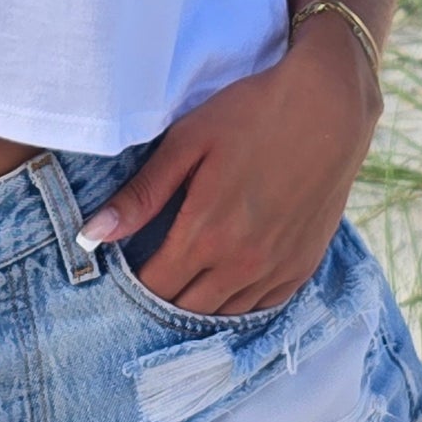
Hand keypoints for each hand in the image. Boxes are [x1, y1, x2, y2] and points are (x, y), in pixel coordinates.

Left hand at [77, 22, 382, 316]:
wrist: (329, 106)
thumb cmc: (252, 112)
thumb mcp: (188, 140)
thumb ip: (142, 193)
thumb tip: (92, 235)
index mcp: (205, 233)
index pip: (154, 287)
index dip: (132, 282)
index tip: (123, 264)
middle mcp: (240, 264)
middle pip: (186, 309)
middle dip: (162, 295)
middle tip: (152, 268)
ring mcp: (275, 270)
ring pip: (223, 315)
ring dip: (199, 303)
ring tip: (185, 275)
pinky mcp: (302, 267)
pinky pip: (260, 308)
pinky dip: (237, 302)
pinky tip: (225, 278)